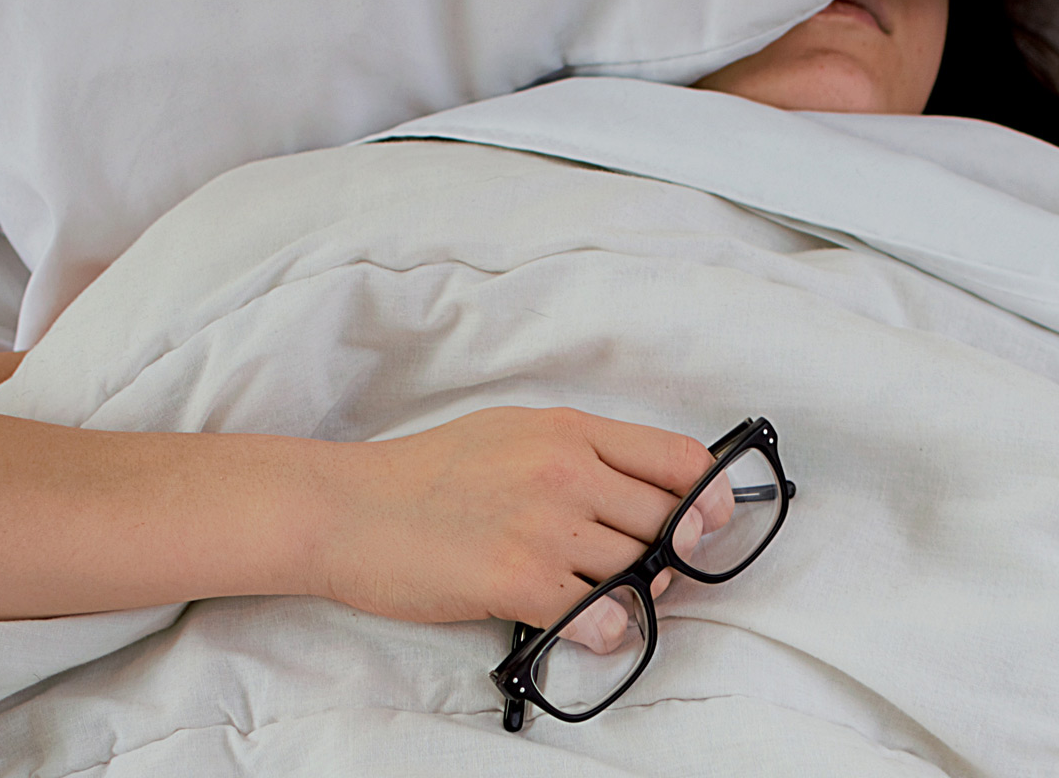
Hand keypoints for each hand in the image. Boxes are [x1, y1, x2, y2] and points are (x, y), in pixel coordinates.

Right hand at [310, 406, 718, 643]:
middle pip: (667, 521)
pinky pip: (600, 615)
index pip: (677, 458)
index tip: (711, 521)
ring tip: (605, 599)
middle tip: (649, 572)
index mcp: (568, 430)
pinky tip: (585, 625)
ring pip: (637, 569)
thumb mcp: (512, 433)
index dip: (709, 496)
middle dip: (671, 554)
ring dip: (636, 594)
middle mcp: (565, 470)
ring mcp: (543, 525)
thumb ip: (580, 454)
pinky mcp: (516, 579)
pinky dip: (605, 629)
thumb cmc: (426, 474)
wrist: (347, 508)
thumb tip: (643, 492)